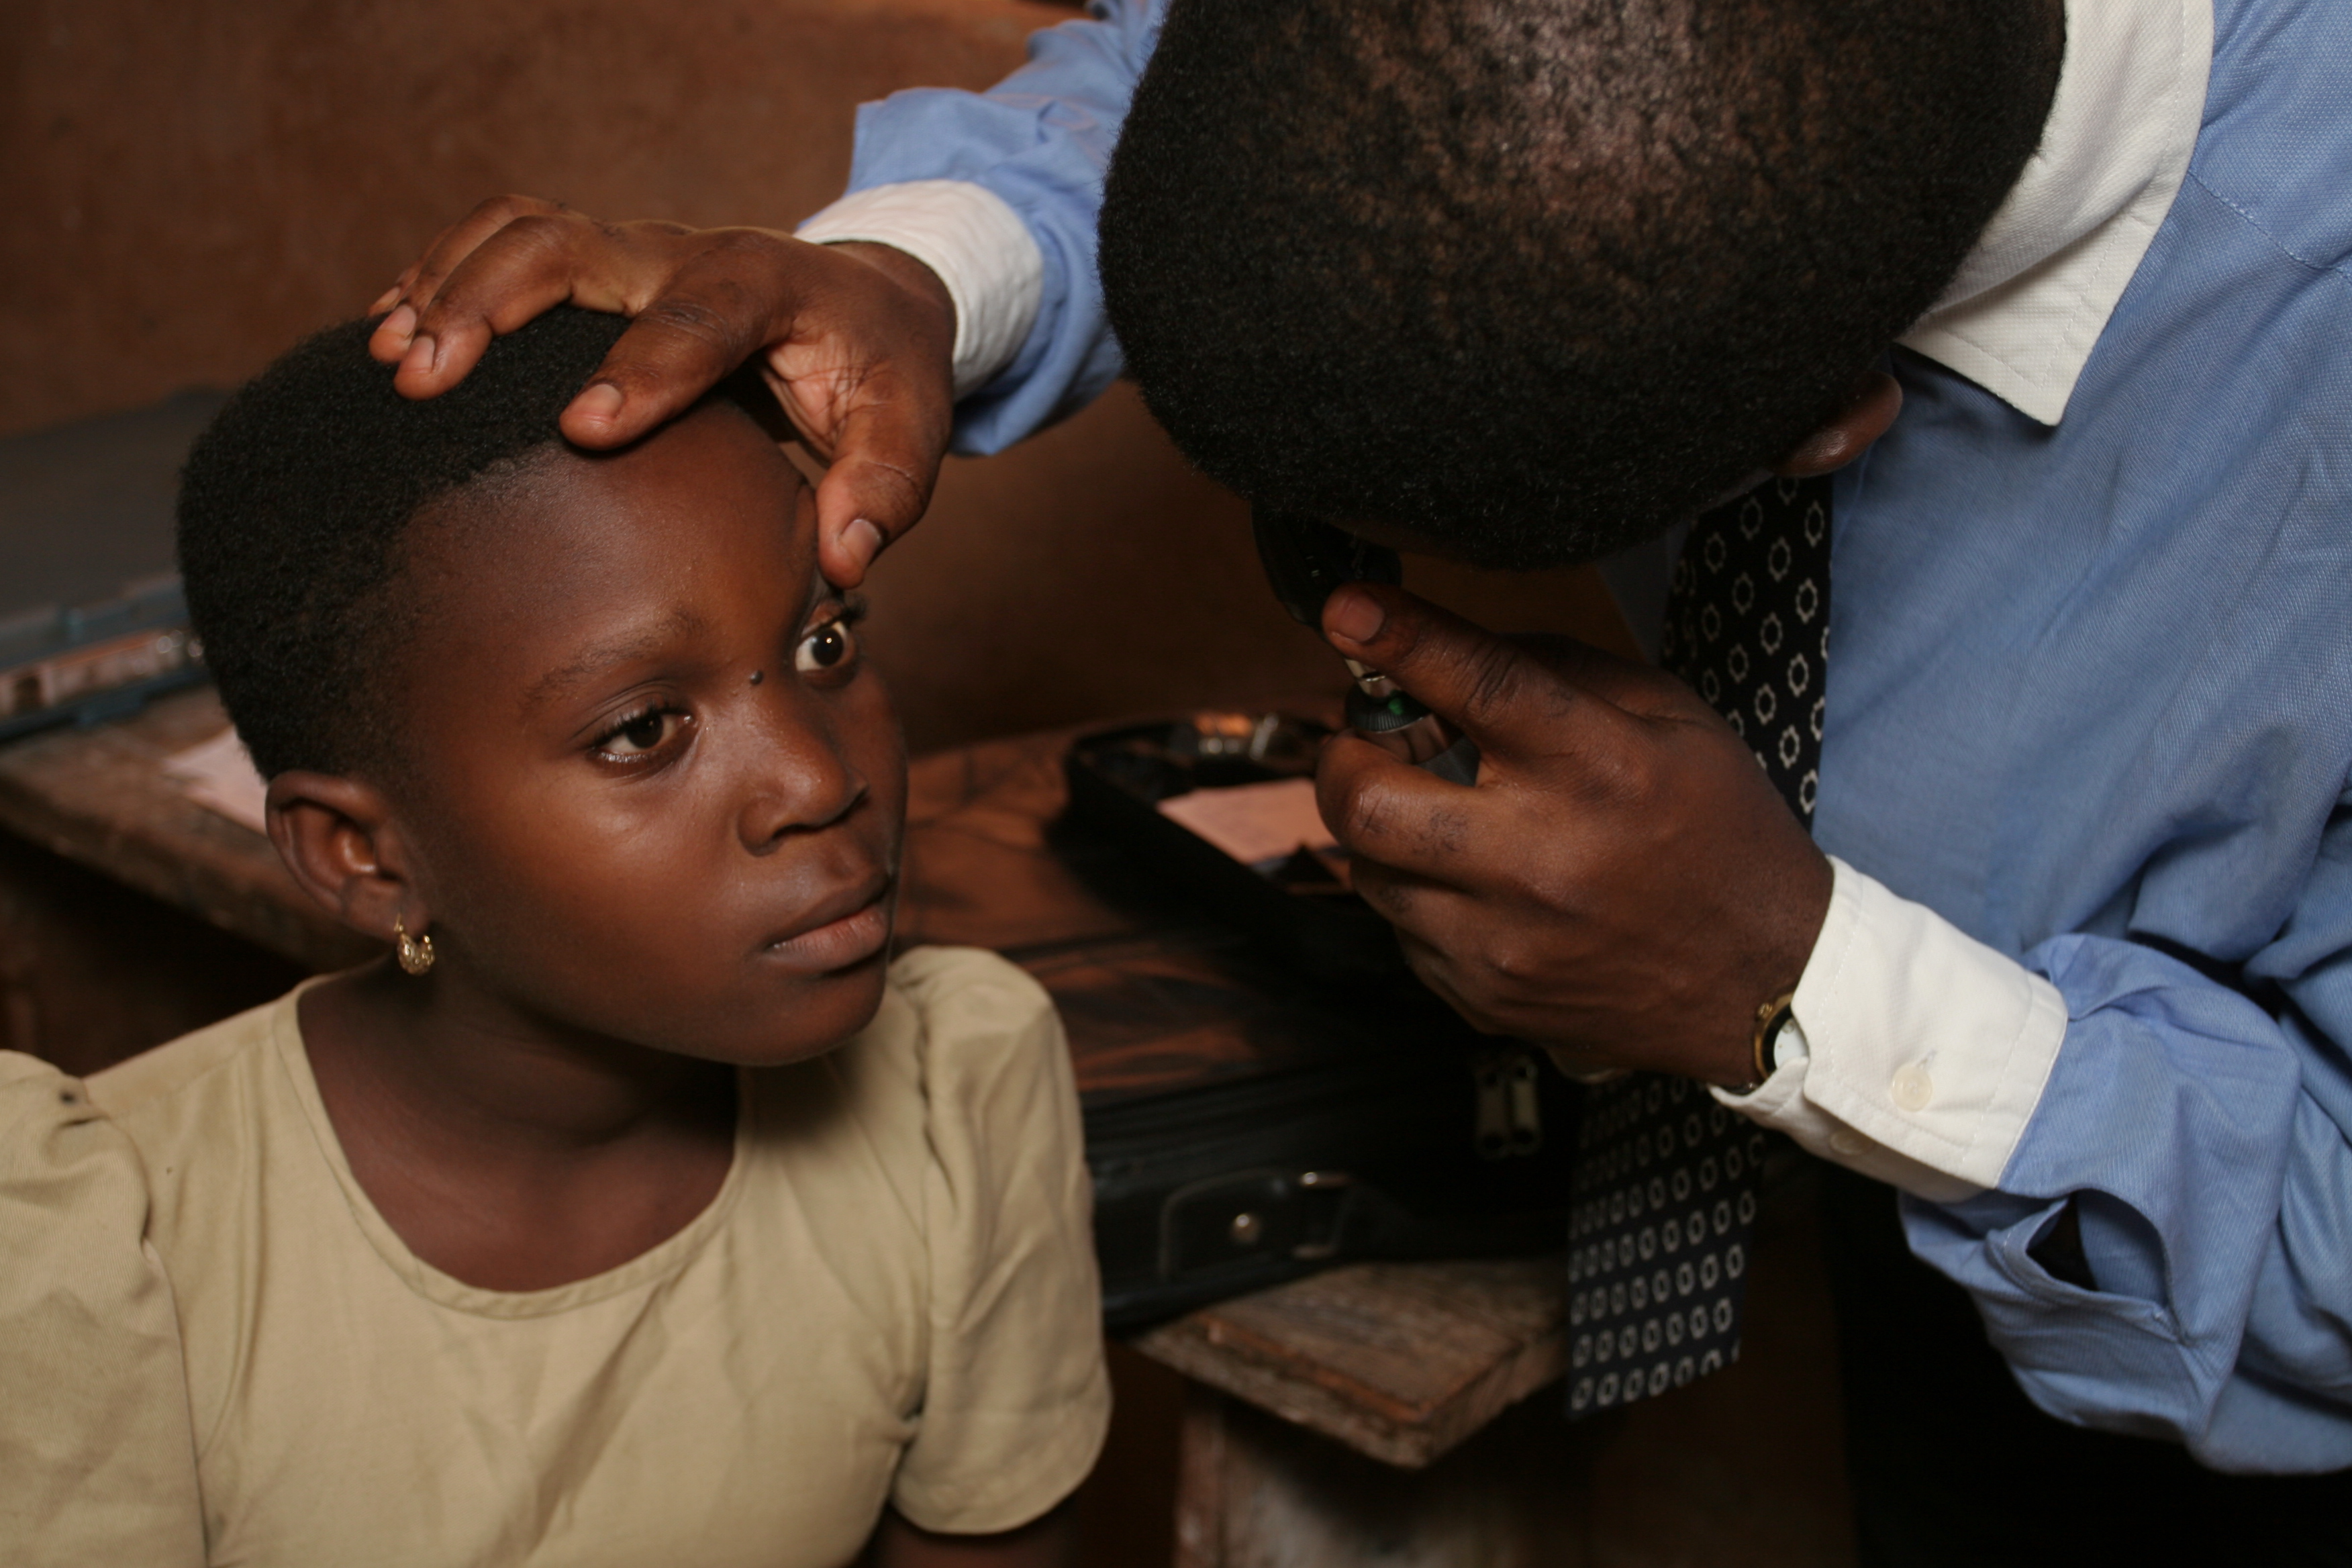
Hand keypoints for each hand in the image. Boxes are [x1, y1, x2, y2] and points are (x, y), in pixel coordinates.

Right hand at [367, 195, 956, 588]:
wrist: (868, 302)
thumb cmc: (884, 374)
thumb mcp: (911, 428)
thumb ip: (885, 490)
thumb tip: (844, 558)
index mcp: (770, 286)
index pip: (700, 317)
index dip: (642, 368)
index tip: (584, 428)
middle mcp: (688, 252)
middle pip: (573, 247)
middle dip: (492, 306)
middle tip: (425, 381)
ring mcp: (634, 251)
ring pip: (522, 233)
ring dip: (448, 286)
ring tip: (388, 361)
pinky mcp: (597, 263)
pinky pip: (504, 241)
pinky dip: (442, 275)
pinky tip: (388, 333)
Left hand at [1315, 584, 1833, 1086]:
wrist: (1766, 985)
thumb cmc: (1719, 835)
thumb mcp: (1675, 722)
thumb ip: (1561, 670)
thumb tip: (1451, 644)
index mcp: (1598, 769)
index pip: (1478, 686)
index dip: (1399, 638)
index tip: (1346, 607)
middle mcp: (1539, 857)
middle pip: (1367, 799)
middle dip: (1343, 755)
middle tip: (1368, 739)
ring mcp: (1504, 940)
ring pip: (1366, 869)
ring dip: (1379, 827)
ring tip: (1432, 812)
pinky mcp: (1483, 996)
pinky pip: (1400, 929)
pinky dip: (1415, 892)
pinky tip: (1470, 882)